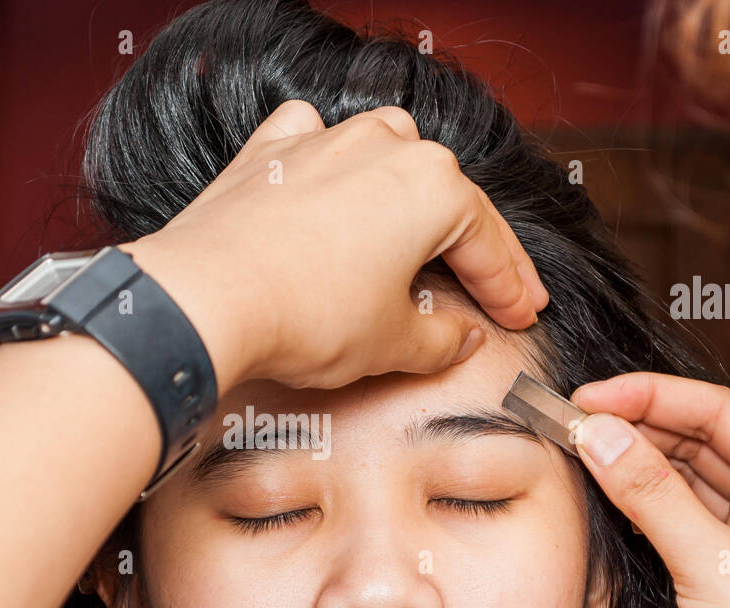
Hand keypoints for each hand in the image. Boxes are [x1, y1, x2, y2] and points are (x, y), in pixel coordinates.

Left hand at [120, 98, 548, 392]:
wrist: (208, 299)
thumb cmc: (304, 315)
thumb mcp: (392, 343)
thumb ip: (440, 338)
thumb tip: (459, 337)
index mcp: (432, 188)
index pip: (488, 245)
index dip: (510, 287)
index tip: (521, 314)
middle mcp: (383, 147)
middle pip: (444, 196)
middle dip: (469, 243)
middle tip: (490, 288)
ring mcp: (322, 142)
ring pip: (384, 152)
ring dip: (405, 191)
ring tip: (415, 230)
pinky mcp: (269, 154)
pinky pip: (311, 142)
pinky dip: (327, 160)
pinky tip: (328, 179)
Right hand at [569, 372, 729, 607]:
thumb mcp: (711, 563)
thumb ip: (650, 493)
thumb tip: (599, 433)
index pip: (717, 412)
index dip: (650, 397)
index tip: (590, 398)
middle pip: (695, 439)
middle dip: (635, 426)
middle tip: (572, 421)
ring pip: (679, 478)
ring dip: (631, 463)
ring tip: (578, 449)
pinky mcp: (715, 574)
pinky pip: (669, 518)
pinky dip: (635, 504)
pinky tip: (604, 493)